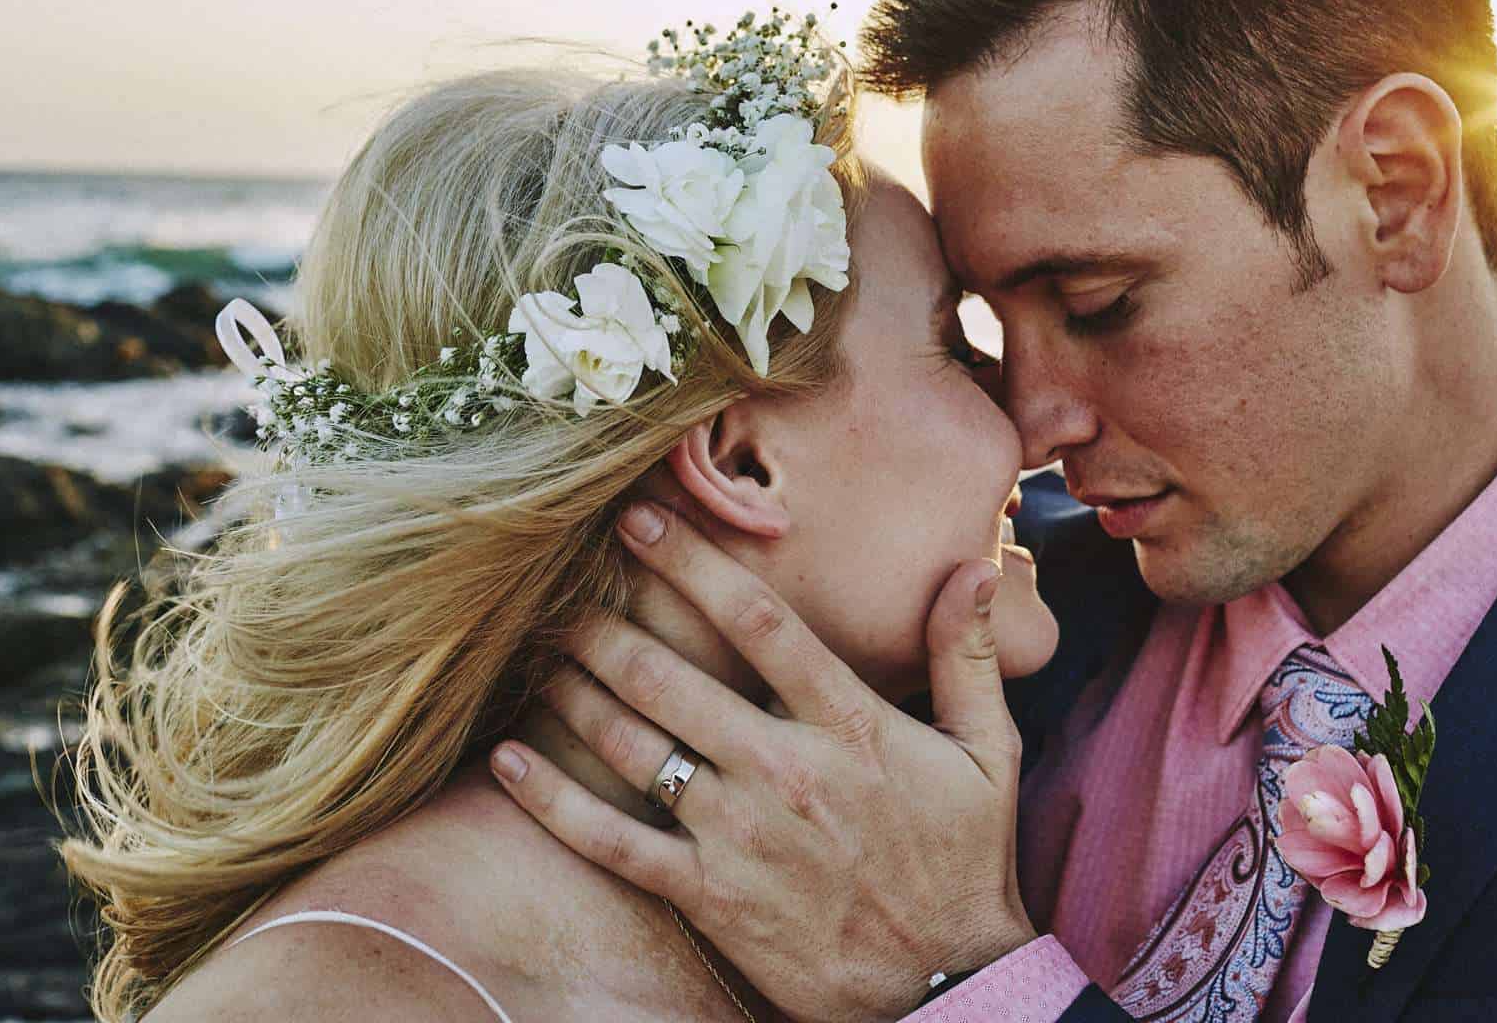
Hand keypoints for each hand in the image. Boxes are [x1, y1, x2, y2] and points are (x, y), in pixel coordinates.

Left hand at [488, 501, 1036, 1022]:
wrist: (947, 983)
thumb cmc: (963, 860)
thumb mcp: (988, 752)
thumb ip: (968, 655)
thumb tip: (974, 568)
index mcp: (849, 724)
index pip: (759, 622)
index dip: (693, 563)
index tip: (643, 519)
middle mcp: (783, 769)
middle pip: (673, 675)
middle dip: (608, 621)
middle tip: (562, 582)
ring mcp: (739, 835)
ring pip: (634, 744)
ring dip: (576, 689)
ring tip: (539, 647)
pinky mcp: (708, 896)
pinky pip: (612, 840)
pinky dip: (552, 798)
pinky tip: (508, 756)